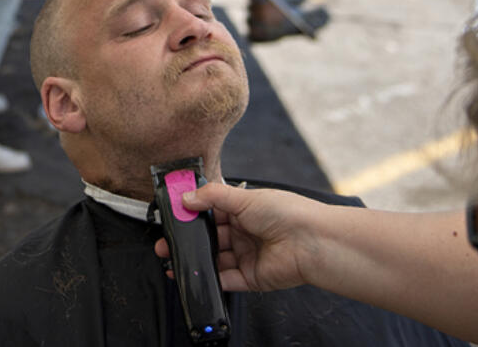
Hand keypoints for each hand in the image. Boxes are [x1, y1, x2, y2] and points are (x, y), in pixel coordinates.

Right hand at [155, 183, 316, 292]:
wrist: (311, 242)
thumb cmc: (287, 213)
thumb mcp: (244, 197)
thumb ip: (212, 197)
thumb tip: (186, 197)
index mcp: (245, 210)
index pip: (213, 212)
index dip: (193, 214)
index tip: (174, 215)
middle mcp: (245, 233)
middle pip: (210, 238)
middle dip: (189, 240)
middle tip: (167, 241)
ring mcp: (247, 256)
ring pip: (214, 260)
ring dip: (195, 260)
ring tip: (174, 258)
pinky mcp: (250, 278)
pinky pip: (225, 280)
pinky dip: (209, 279)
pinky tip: (192, 274)